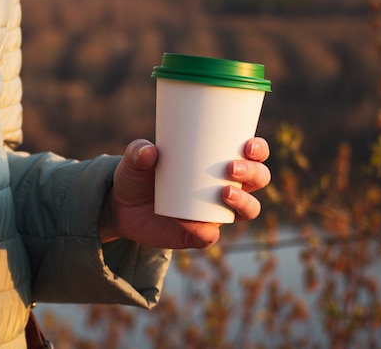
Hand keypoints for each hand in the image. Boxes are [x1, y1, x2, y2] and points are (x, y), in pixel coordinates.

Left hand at [99, 137, 270, 248]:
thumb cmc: (137, 174)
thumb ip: (138, 151)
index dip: (258, 149)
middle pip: (259, 180)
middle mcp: (226, 186)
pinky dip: (203, 230)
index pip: (252, 154)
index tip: (248, 145)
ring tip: (224, 193)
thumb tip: (149, 151)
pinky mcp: (199, 234)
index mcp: (219, 161)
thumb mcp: (135, 158)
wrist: (121, 206)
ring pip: (249, 210)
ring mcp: (216, 212)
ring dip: (245, 202)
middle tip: (231, 168)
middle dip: (254, 174)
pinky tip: (187, 221)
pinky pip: (210, 235)